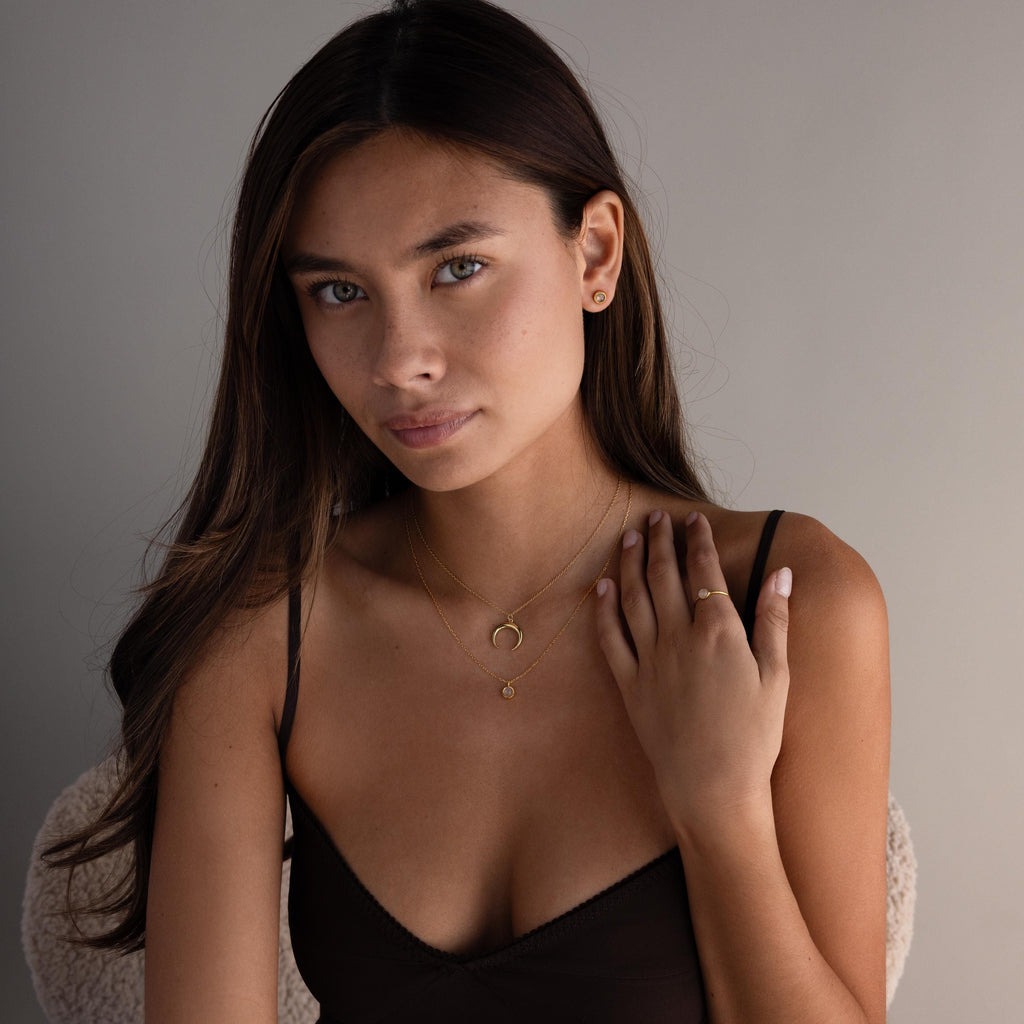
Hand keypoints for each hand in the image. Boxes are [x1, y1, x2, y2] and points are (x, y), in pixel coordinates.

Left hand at [596, 510, 791, 835]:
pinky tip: (602, 586)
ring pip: (633, 597)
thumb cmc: (754, 736)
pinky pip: (610, 636)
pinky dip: (604, 607)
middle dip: (659, 541)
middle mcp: (678, 637)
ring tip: (628, 538)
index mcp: (718, 631)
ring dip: (629, 563)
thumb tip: (783, 574)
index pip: (704, 570)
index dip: (698, 540)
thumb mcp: (777, 676)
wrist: (713, 786)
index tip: (694, 520)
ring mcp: (650, 659)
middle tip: (656, 519)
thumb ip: (775, 620)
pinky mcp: (629, 683)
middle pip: (663, 575)